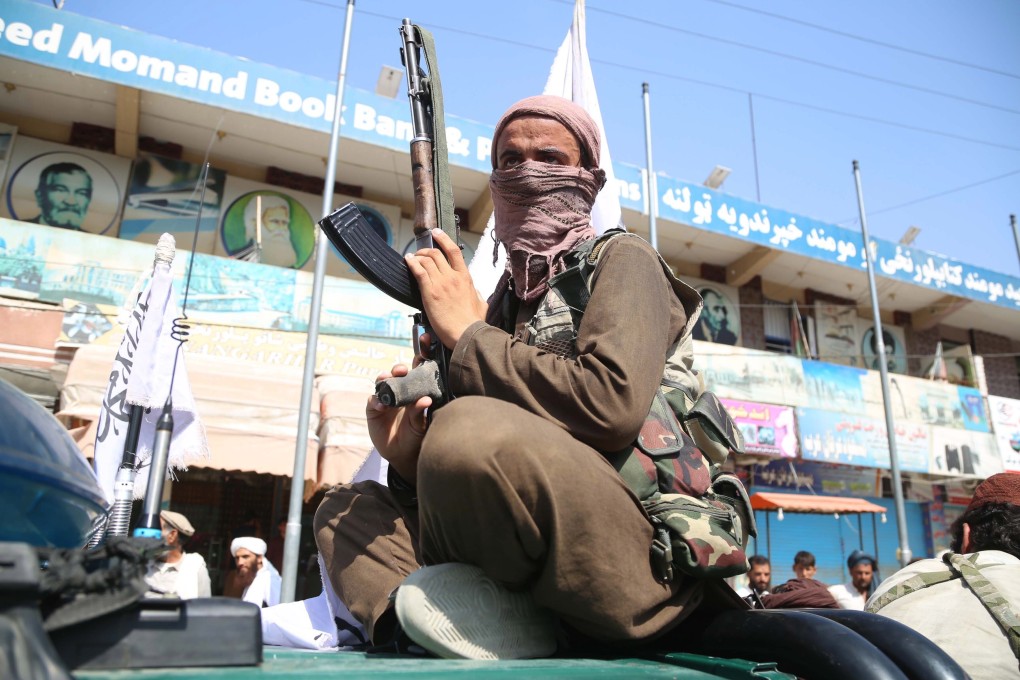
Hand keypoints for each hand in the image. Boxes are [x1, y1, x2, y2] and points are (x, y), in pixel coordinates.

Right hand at [366, 364, 431, 484]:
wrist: (401, 454)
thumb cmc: (415, 436)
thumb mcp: (419, 426)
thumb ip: (420, 412)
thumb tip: (426, 400)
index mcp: (414, 392)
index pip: (414, 375)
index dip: (415, 364)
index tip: (419, 358)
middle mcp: (399, 392)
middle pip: (396, 375)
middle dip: (397, 369)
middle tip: (400, 370)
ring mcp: (385, 399)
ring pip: (382, 383)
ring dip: (384, 379)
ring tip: (387, 379)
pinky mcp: (373, 409)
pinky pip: (373, 400)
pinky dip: (376, 401)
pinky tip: (381, 406)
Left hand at [405, 229, 487, 347]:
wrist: (467, 333)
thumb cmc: (473, 322)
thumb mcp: (481, 303)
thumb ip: (476, 293)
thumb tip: (473, 289)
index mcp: (465, 278)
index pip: (454, 251)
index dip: (444, 239)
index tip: (437, 233)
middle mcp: (453, 276)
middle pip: (436, 253)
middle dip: (426, 250)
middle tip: (420, 252)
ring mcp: (441, 283)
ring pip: (426, 260)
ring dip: (417, 256)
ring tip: (412, 257)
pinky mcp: (430, 292)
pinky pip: (419, 271)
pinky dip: (412, 263)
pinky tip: (408, 261)